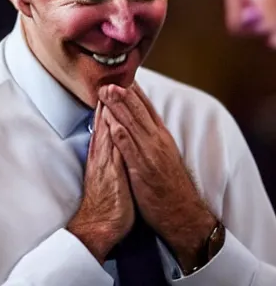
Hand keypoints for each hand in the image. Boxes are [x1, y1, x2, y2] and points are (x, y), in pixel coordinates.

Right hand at [67, 99, 134, 262]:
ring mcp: (104, 160)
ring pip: (106, 129)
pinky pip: (111, 147)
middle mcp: (101, 153)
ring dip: (107, 110)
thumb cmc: (107, 201)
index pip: (106, 122)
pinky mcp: (109, 171)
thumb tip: (113, 139)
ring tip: (109, 88)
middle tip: (109, 77)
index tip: (113, 85)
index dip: (110, 103)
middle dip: (108, 100)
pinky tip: (112, 118)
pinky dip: (111, 131)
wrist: (98, 224)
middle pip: (104, 121)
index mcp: (102, 152)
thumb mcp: (107, 172)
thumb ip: (109, 154)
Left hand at [102, 83, 216, 271]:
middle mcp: (157, 141)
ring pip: (132, 124)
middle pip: (138, 111)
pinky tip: (110, 121)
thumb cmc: (170, 184)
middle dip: (123, 94)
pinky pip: (128, 147)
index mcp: (162, 136)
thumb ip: (152, 137)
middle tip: (109, 79)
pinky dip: (119, 132)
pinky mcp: (143, 169)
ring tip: (107, 91)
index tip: (123, 76)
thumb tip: (141, 121)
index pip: (147, 108)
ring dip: (119, 106)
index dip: (134, 92)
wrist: (183, 213)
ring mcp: (150, 154)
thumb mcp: (165, 154)